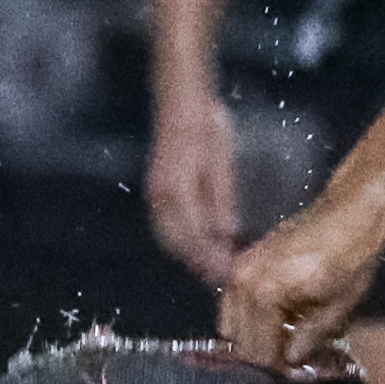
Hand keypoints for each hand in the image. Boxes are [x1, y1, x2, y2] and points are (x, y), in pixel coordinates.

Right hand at [143, 88, 250, 288]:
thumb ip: (220, 204)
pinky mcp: (157, 192)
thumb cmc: (207, 131)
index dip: (211, 260)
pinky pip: (166, 227)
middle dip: (199, 265)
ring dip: (189, 257)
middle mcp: (160, 199)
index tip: (228, 274)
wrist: (182, 105)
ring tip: (213, 268)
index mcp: (177, 193)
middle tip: (223, 279)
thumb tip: (224, 238)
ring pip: (169, 239)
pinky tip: (201, 245)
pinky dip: (182, 241)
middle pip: (177, 245)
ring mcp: (155, 196)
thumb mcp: (221, 167)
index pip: (193, 239)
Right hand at [219, 176, 384, 369]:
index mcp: (265, 293)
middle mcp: (242, 281)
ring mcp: (238, 269)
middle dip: (265, 352)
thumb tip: (292, 362)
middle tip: (293, 356)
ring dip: (257, 334)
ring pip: (232, 322)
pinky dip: (253, 316)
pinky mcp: (242, 261)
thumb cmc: (352, 255)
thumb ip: (310, 337)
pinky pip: (236, 302)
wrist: (351, 210)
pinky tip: (281, 317)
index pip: (259, 350)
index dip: (279, 366)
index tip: (298, 369)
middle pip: (240, 339)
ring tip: (287, 337)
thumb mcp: (339, 304)